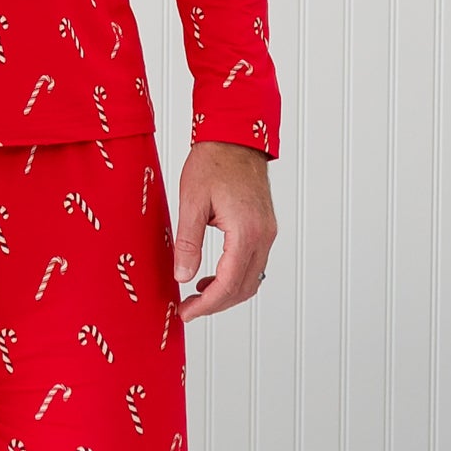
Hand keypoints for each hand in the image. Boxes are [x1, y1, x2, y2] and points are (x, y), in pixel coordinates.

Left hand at [172, 143, 274, 321]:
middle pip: (244, 288)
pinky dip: (235, 278)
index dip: (206, 305)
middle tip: (188, 309)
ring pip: (252, 280)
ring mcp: (268, 233)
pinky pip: (254, 265)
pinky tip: (212, 276)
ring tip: (197, 295)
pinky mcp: (265, 228)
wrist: (236, 137)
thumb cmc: (213, 163)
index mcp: (245, 232)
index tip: (186, 313)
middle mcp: (263, 236)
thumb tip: (182, 277)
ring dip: (227, 293)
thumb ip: (187, 243)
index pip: (229, 284)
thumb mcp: (191, 202)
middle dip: (216, 305)